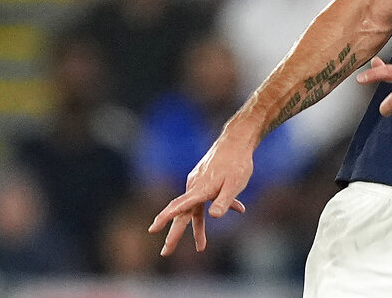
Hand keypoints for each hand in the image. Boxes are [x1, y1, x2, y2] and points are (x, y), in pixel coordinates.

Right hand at [147, 133, 253, 255]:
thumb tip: (213, 216)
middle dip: (174, 234)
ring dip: (198, 227)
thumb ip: (225, 201)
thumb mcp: (235, 184)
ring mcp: (198, 182)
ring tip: (201, 246)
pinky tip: (238, 208)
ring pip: (195, 209)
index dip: (166, 218)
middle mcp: (195, 186)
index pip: (180, 207)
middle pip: (183, 214)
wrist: (237, 140)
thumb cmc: (238, 163)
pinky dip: (216, 207)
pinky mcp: (204, 179)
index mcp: (200, 189)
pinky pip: (207, 198)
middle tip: (165, 252)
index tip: (153, 228)